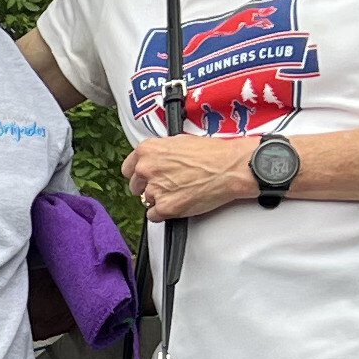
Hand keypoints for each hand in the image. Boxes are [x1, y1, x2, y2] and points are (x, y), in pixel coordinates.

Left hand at [123, 132, 265, 223]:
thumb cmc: (212, 154)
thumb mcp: (179, 141)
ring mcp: (155, 189)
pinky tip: (178, 204)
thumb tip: (155, 159)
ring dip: (159, 200)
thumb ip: (160, 152)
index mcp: (148, 150)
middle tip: (168, 185)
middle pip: (135, 186)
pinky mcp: (165, 207)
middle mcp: (147, 169)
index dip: (139, 174)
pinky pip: (154, 217)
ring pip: (146, 201)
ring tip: (179, 193)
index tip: (145, 178)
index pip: (128, 168)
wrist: (230, 168)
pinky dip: (164, 214)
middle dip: (149, 187)